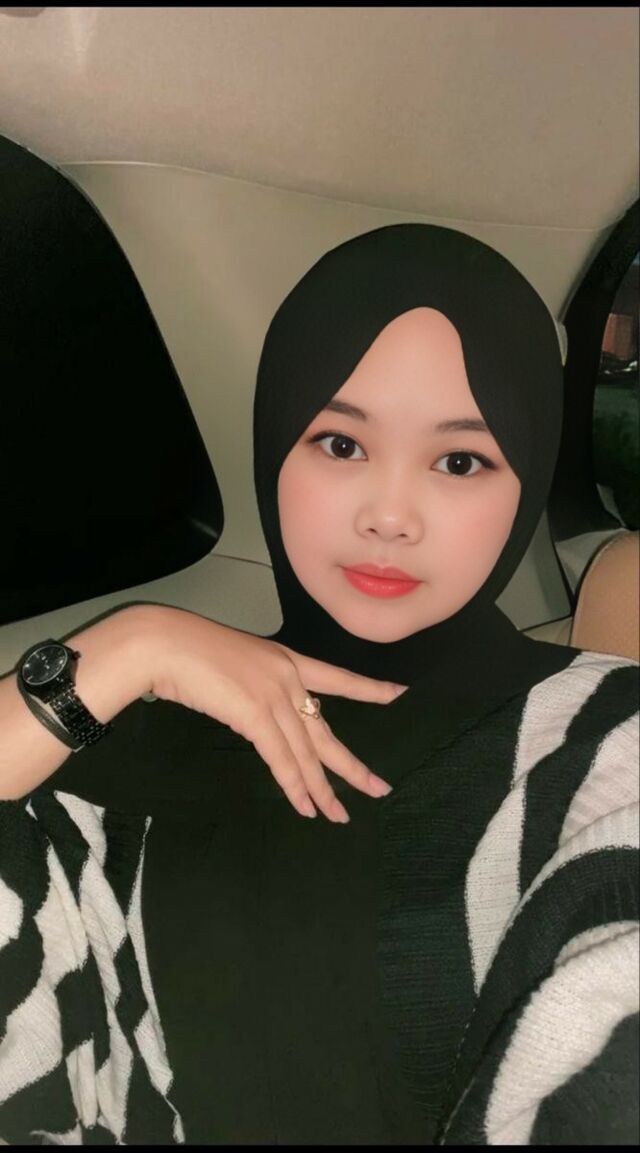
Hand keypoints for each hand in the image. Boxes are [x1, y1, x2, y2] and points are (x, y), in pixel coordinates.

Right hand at [149, 607, 406, 822]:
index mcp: (285, 658)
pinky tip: (307, 807)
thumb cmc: (185, 649)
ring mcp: (275, 695)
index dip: (370, 689)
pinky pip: (283, 759)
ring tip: (340, 814)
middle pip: (326, 730)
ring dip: (322, 789)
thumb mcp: (232, 663)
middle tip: (380, 788)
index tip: (400, 694)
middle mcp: (288, 676)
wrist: (162, 642)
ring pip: (308, 753)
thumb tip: (255, 713)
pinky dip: (295, 787)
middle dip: (352, 765)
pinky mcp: (256, 714)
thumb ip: (252, 687)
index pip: (337, 677)